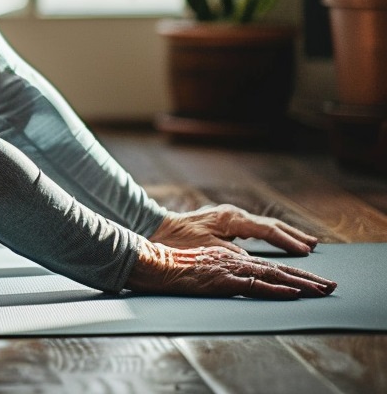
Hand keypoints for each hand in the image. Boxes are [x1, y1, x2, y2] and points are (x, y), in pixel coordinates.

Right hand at [127, 241, 336, 298]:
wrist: (153, 261)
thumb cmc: (174, 264)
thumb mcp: (204, 264)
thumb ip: (224, 267)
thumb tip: (244, 275)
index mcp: (231, 255)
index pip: (270, 263)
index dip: (295, 270)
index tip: (316, 280)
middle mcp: (234, 258)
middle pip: (277, 267)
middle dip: (307, 277)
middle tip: (332, 287)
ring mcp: (229, 268)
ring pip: (272, 274)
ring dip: (300, 283)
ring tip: (322, 291)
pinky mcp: (222, 279)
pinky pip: (253, 285)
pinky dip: (275, 288)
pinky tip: (292, 293)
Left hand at [150, 204, 318, 255]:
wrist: (158, 227)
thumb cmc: (179, 239)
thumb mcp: (205, 248)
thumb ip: (229, 252)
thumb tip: (251, 259)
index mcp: (231, 218)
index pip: (266, 230)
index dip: (288, 241)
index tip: (306, 250)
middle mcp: (233, 214)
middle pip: (269, 224)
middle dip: (292, 234)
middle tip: (315, 244)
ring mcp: (230, 216)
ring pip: (264, 224)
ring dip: (284, 233)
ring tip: (304, 242)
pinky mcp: (226, 220)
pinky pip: (255, 227)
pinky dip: (271, 233)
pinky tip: (278, 239)